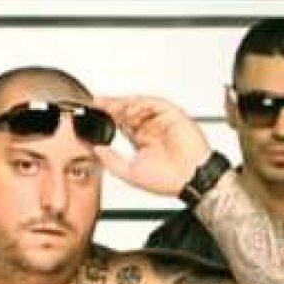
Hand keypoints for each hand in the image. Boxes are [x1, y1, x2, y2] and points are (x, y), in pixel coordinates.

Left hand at [93, 95, 211, 196]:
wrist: (190, 180)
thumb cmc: (168, 180)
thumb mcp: (130, 173)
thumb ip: (112, 161)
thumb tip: (97, 150)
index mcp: (143, 140)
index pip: (121, 122)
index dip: (107, 116)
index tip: (93, 111)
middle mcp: (152, 128)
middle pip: (128, 109)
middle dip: (111, 105)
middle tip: (97, 102)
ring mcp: (163, 120)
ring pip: (140, 104)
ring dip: (124, 104)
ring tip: (111, 108)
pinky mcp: (174, 115)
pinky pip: (155, 103)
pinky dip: (141, 104)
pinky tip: (129, 110)